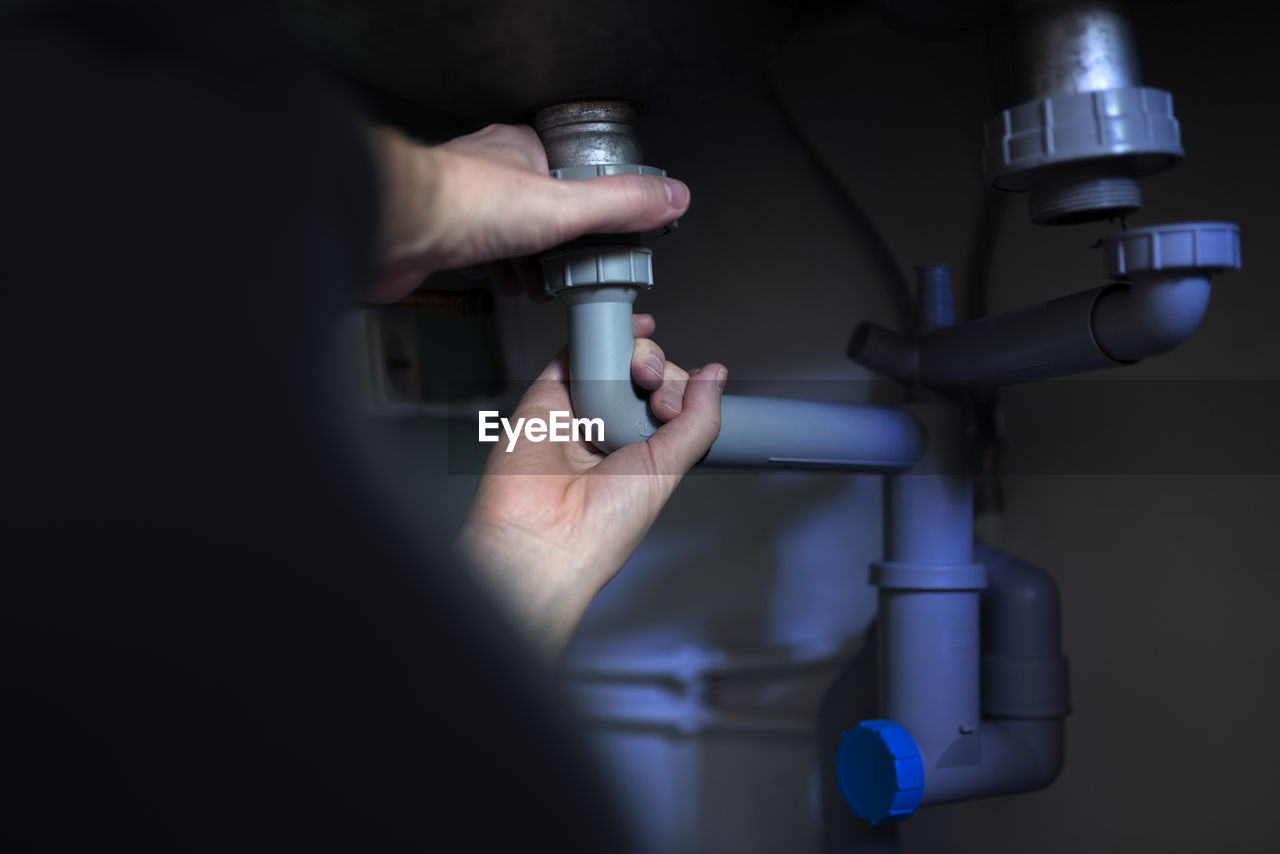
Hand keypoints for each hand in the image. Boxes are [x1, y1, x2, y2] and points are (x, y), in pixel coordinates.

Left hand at [368, 124, 689, 302]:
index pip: (576, 171)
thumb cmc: (457, 204)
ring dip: (533, 264)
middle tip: (581, 271)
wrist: (388, 232)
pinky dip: (502, 276)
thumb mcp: (563, 207)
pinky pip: (484, 257)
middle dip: (565, 245)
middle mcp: (493, 173)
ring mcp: (466, 206)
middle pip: (547, 209)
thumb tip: (670, 198)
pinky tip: (509, 288)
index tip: (617, 234)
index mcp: (523, 150)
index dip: (598, 204)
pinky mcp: (444, 239)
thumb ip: (619, 205)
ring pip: (515, 235)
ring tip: (547, 285)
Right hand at [456, 314, 726, 656]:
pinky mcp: (544, 400)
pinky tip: (619, 328)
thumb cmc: (602, 528)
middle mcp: (609, 434)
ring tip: (639, 369)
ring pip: (609, 362)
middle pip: (640, 378)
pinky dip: (593, 337)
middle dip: (657, 369)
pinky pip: (568, 358)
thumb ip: (697, 421)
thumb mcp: (667, 470)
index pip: (668, 403)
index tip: (673, 404)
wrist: (545, 537)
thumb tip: (716, 376)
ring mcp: (576, 415)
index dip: (678, 390)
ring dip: (633, 350)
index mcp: (641, 457)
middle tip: (653, 388)